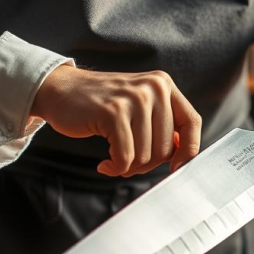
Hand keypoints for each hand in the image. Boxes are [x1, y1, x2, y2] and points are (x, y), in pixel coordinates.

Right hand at [32, 66, 202, 176]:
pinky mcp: (113, 112)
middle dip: (147, 164)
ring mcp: (133, 99)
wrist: (60, 90)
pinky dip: (115, 168)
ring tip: (114, 159)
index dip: (189, 150)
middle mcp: (153, 88)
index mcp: (164, 85)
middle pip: (167, 148)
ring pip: (146, 156)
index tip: (177, 167)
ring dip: (129, 167)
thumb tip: (184, 154)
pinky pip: (125, 157)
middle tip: (128, 162)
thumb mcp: (140, 104)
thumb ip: (163, 124)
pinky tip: (105, 164)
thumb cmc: (102, 104)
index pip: (192, 122)